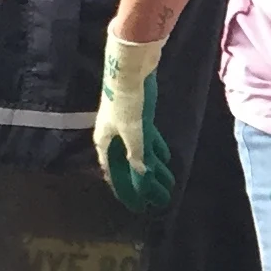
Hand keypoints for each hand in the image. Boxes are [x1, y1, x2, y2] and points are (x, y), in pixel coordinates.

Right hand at [94, 29, 173, 213]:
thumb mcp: (133, 133)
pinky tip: (166, 158)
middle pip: (127, 163)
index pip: (111, 171)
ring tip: (165, 182)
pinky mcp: (139, 115)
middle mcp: (113, 135)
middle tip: (156, 197)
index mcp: (104, 141)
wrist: (131, 68)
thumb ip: (137, 155)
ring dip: (152, 166)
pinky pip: (147, 138)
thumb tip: (142, 176)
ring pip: (139, 151)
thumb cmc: (126, 102)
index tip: (133, 202)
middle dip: (141, 180)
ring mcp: (126, 124)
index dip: (122, 187)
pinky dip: (156, 149)